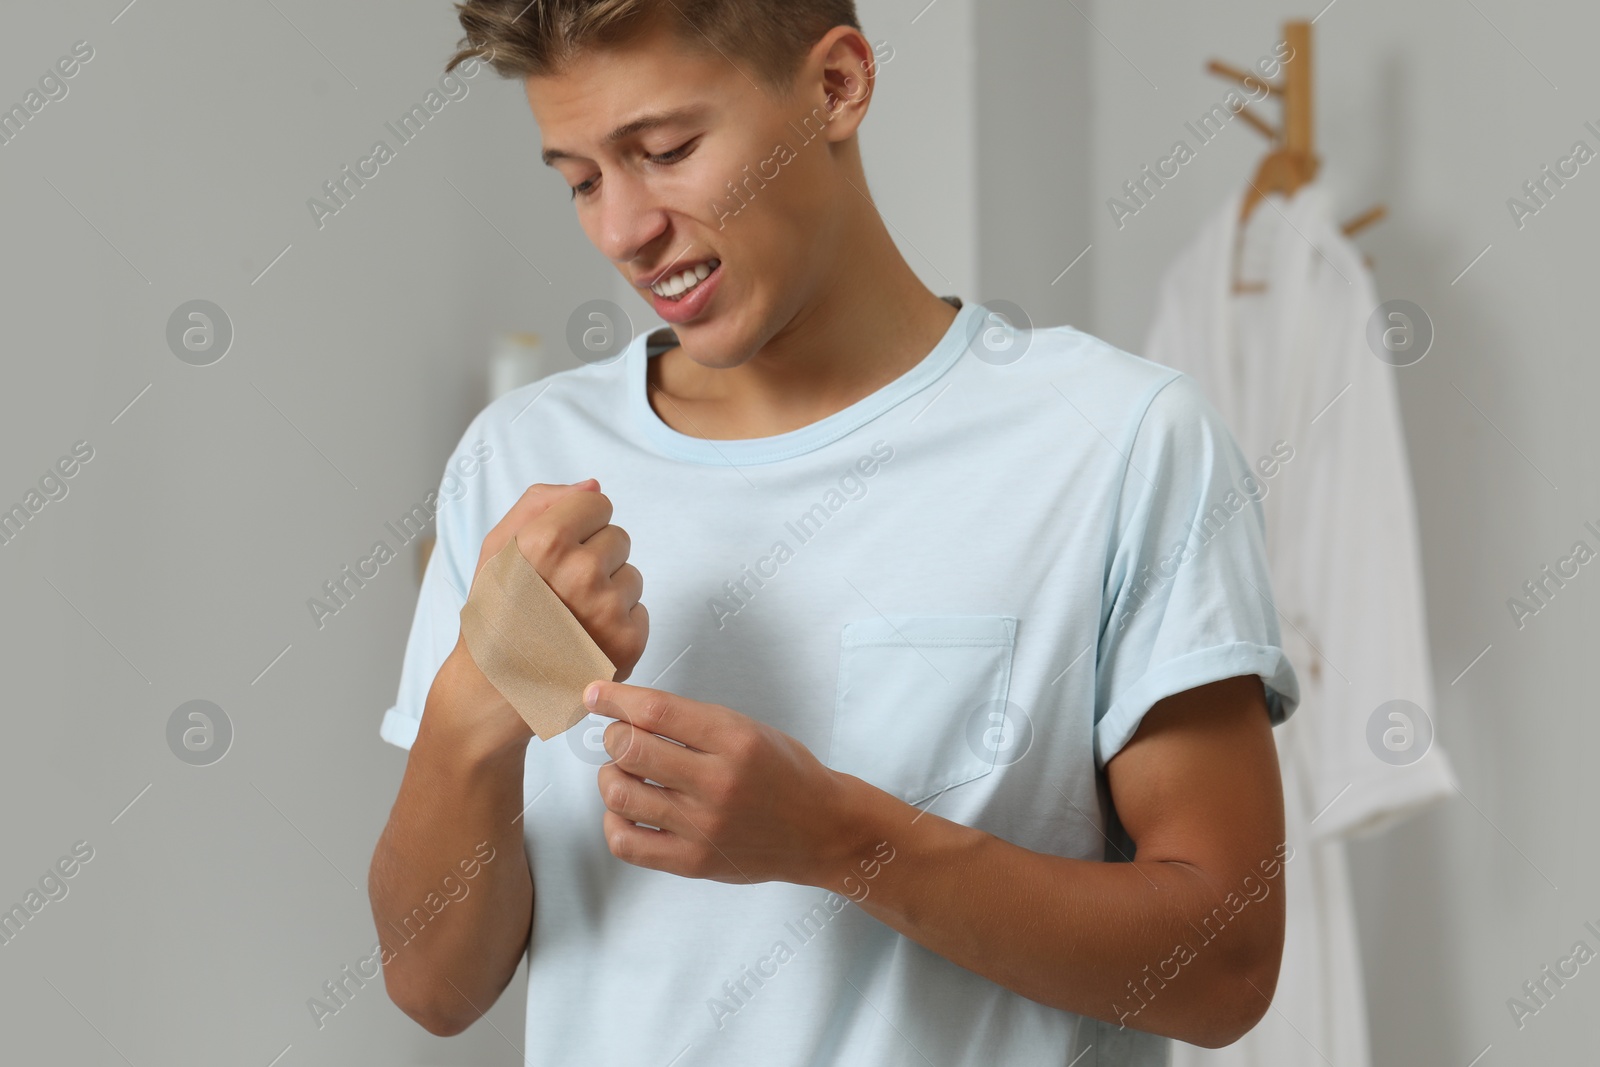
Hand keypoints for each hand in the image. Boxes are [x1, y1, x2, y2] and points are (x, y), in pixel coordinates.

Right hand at [471, 480, 649, 681]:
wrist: (496, 689)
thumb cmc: (495, 612)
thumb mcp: (497, 548)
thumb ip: (540, 503)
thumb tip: (594, 485)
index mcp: (546, 542)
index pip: (598, 503)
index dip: (577, 526)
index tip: (556, 553)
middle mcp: (581, 573)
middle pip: (618, 537)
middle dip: (594, 557)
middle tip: (560, 591)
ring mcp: (608, 610)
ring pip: (631, 575)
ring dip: (608, 591)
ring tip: (571, 617)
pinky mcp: (629, 642)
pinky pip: (640, 610)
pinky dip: (618, 623)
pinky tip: (585, 639)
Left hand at [584, 680, 858, 887]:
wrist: (822, 830)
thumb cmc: (784, 773)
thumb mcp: (749, 729)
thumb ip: (692, 722)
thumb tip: (628, 712)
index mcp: (735, 740)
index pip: (657, 712)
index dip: (615, 699)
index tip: (595, 694)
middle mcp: (717, 783)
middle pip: (630, 750)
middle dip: (613, 736)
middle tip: (620, 736)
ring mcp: (703, 827)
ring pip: (620, 796)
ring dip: (611, 777)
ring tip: (625, 773)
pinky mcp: (693, 862)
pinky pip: (626, 843)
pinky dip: (614, 822)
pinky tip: (628, 810)